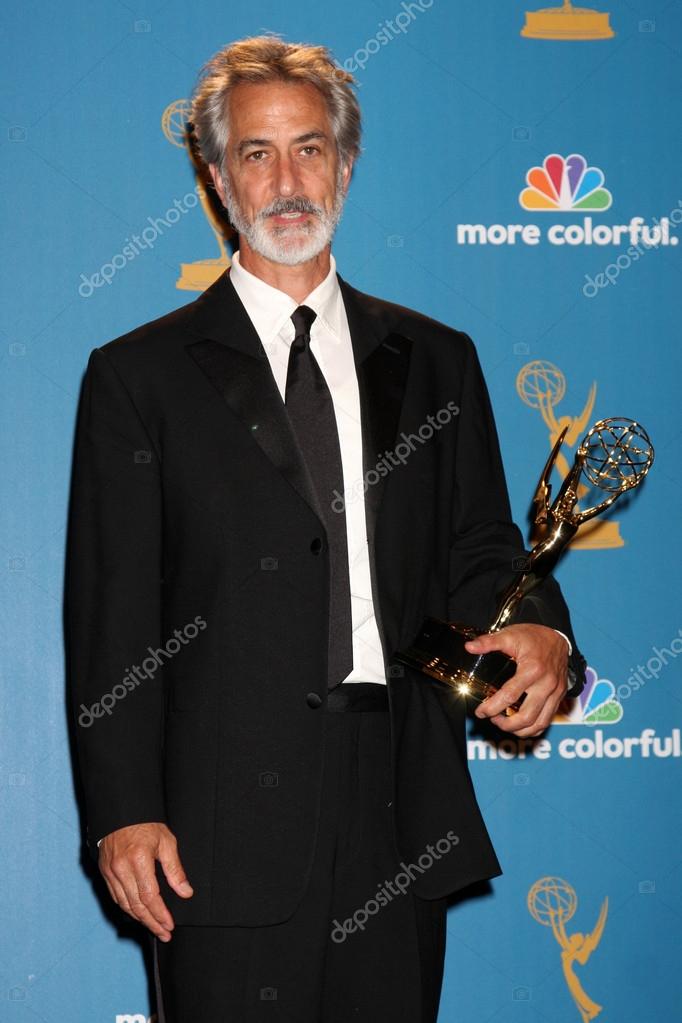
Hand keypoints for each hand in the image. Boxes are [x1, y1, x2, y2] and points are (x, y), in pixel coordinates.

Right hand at [98, 822, 192, 940]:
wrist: (121, 812)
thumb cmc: (146, 825)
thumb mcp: (166, 842)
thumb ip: (175, 869)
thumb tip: (185, 892)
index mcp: (138, 860)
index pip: (149, 896)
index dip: (160, 914)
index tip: (170, 925)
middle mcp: (121, 869)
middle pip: (136, 905)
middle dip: (151, 923)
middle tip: (164, 934)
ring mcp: (110, 872)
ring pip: (124, 904)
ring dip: (140, 919)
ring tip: (154, 927)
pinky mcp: (104, 872)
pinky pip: (116, 897)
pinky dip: (127, 908)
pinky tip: (138, 914)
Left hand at [465, 623, 568, 736]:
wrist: (558, 638)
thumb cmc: (534, 637)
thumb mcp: (510, 635)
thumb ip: (489, 642)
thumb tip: (469, 647)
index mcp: (532, 670)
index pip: (509, 696)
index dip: (492, 707)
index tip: (480, 712)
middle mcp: (546, 684)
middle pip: (526, 717)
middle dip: (505, 724)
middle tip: (492, 718)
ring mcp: (555, 693)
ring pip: (539, 724)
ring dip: (519, 730)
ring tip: (504, 724)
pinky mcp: (559, 697)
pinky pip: (548, 720)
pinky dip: (533, 728)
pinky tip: (520, 726)